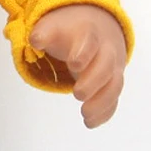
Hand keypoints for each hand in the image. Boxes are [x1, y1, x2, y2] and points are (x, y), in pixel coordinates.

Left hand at [28, 5, 128, 127]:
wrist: (97, 29)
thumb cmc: (70, 32)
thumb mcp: (54, 27)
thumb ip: (43, 33)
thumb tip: (35, 40)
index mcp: (89, 35)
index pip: (90, 41)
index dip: (84, 52)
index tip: (74, 64)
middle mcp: (105, 52)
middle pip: (106, 66)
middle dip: (94, 81)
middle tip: (77, 94)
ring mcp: (112, 69)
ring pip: (114, 85)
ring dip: (102, 102)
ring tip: (85, 115)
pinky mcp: (111, 84)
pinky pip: (113, 99)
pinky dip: (105, 112)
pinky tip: (90, 123)